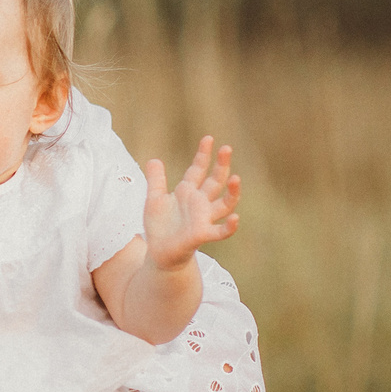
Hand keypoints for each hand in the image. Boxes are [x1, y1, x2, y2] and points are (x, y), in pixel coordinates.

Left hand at [143, 137, 240, 268]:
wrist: (158, 253)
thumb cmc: (159, 226)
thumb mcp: (154, 200)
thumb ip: (156, 181)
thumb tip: (154, 159)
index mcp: (188, 192)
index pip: (199, 170)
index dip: (204, 155)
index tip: (208, 138)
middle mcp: (200, 203)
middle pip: (215, 181)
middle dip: (221, 165)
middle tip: (226, 148)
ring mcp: (203, 218)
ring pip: (225, 204)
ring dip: (232, 193)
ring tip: (236, 178)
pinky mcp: (202, 235)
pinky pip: (220, 232)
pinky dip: (229, 227)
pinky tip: (235, 218)